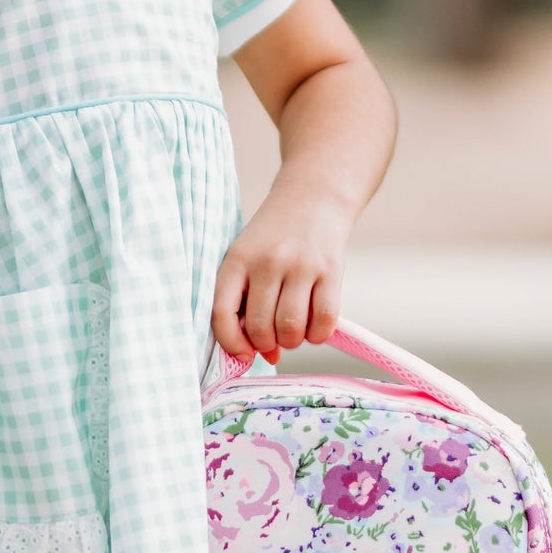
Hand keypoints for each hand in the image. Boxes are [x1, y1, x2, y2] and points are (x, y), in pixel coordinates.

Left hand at [211, 193, 346, 365]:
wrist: (314, 196)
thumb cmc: (273, 237)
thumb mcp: (246, 257)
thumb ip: (245, 301)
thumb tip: (267, 356)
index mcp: (236, 260)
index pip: (221, 314)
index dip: (231, 344)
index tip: (243, 355)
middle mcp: (266, 262)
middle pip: (260, 327)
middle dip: (267, 345)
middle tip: (274, 340)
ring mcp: (299, 265)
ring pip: (291, 328)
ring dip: (292, 342)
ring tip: (293, 332)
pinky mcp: (330, 270)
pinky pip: (324, 320)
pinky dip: (318, 335)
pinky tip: (314, 328)